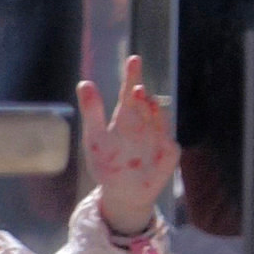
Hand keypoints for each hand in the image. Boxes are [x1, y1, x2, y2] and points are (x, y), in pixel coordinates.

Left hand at [79, 57, 172, 238]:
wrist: (125, 193)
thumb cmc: (108, 165)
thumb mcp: (94, 137)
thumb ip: (92, 111)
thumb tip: (84, 82)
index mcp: (126, 119)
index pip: (128, 94)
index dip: (131, 76)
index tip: (134, 59)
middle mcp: (144, 124)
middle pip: (144, 103)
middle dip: (139, 92)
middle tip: (135, 82)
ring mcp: (158, 137)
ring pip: (156, 118)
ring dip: (150, 110)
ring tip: (140, 99)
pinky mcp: (169, 152)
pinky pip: (167, 142)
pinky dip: (162, 137)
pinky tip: (156, 136)